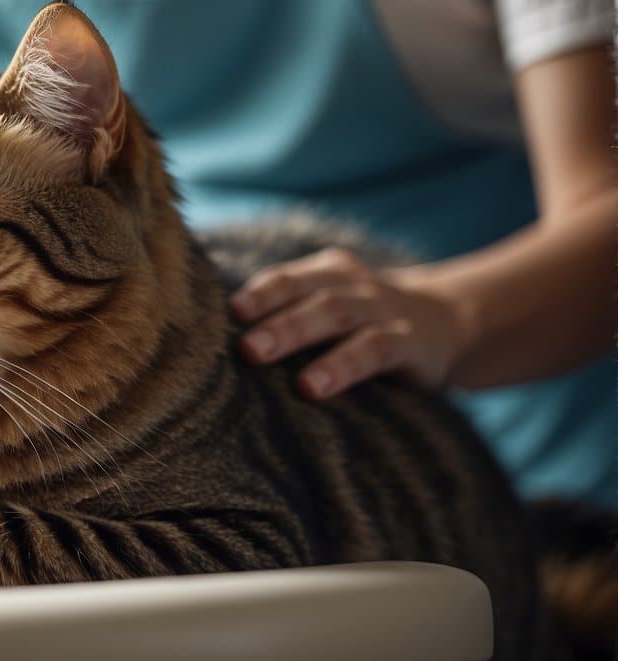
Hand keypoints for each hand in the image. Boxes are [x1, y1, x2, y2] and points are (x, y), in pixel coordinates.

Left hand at [229, 248, 465, 399]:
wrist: (449, 321)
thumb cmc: (363, 323)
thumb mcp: (330, 308)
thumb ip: (286, 316)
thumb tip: (211, 342)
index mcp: (326, 273)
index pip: (283, 279)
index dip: (255, 294)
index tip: (224, 312)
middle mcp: (351, 286)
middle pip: (304, 294)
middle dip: (269, 315)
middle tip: (239, 343)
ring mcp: (380, 311)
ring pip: (334, 315)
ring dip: (294, 333)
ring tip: (258, 355)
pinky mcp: (407, 343)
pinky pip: (372, 350)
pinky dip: (341, 366)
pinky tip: (314, 387)